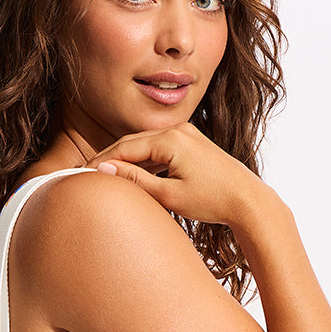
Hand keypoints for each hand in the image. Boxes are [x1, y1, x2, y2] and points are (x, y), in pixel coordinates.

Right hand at [89, 122, 269, 226]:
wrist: (248, 201)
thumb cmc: (213, 200)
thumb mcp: (170, 195)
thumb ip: (137, 181)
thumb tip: (105, 170)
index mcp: (171, 139)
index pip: (124, 148)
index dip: (102, 162)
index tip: (81, 174)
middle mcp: (178, 130)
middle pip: (133, 142)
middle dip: (110, 158)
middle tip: (87, 175)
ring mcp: (187, 135)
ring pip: (146, 145)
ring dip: (126, 159)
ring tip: (107, 177)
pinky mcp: (192, 144)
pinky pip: (160, 148)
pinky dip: (145, 161)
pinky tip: (135, 175)